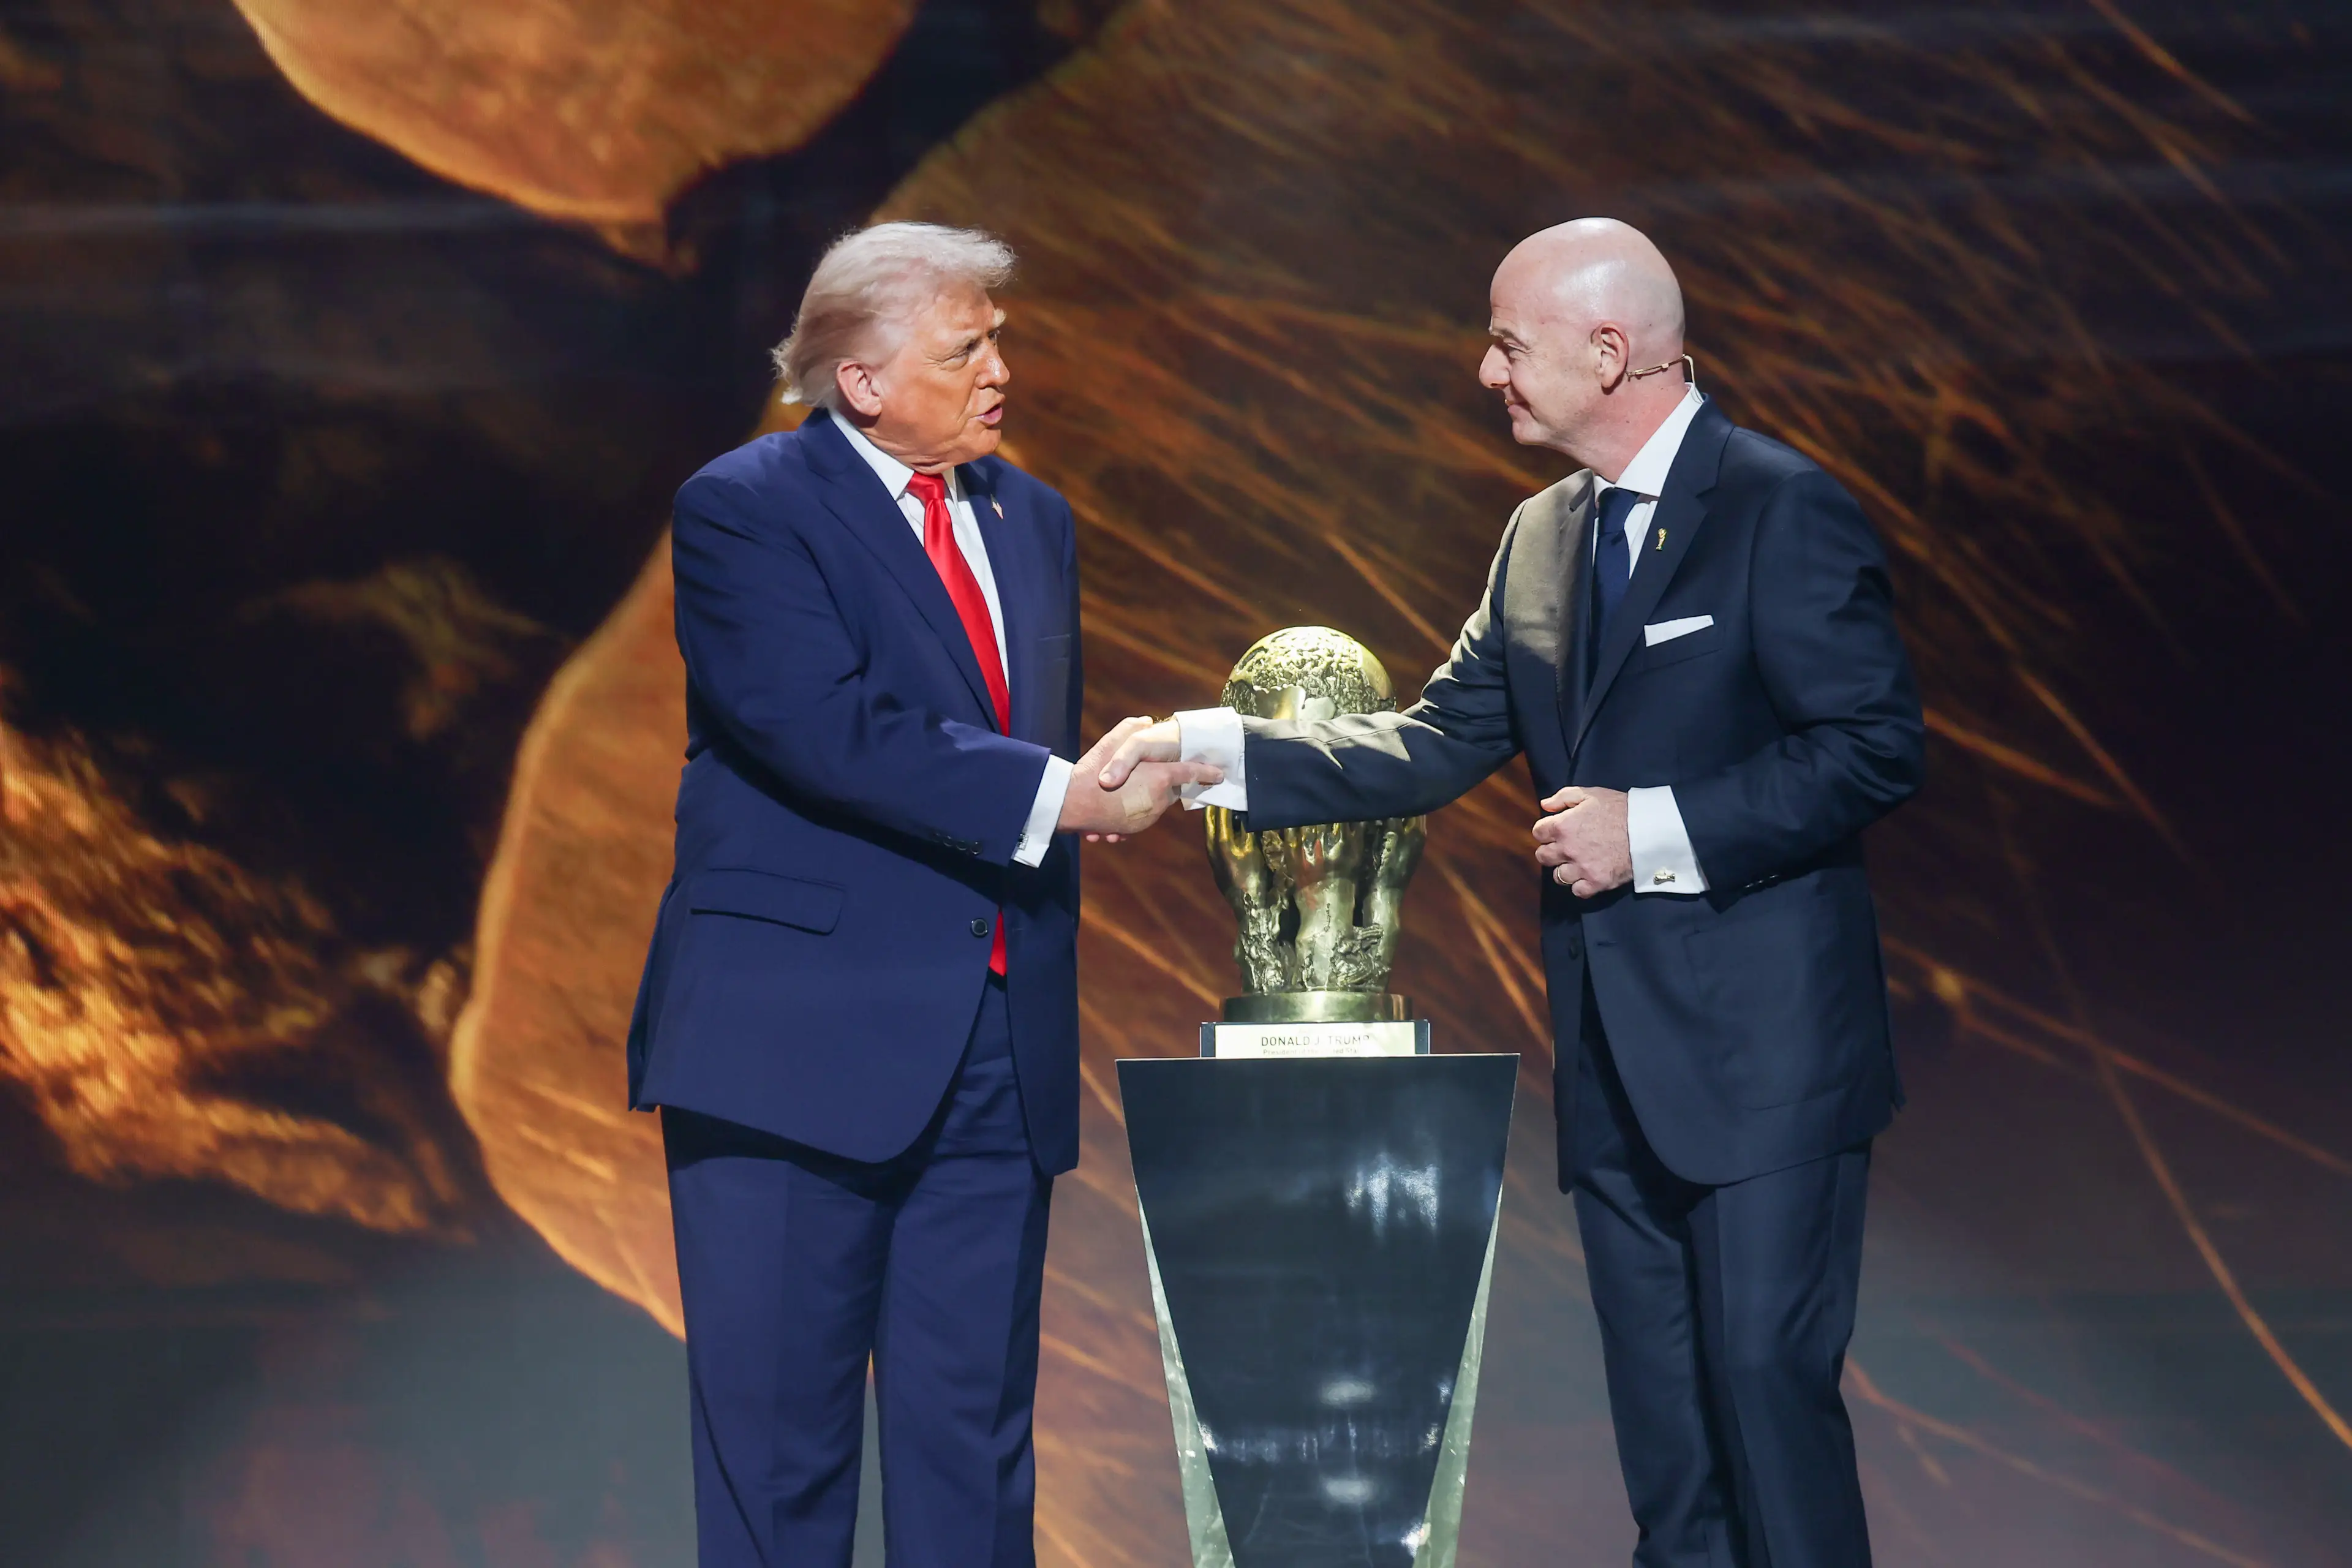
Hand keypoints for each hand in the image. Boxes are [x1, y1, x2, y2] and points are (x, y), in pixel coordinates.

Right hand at [1059, 718, 1221, 839]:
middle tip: (1143, 775)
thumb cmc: (1093, 773)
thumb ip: (1131, 729)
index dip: (1205, 772)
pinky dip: (1129, 812)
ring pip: (1153, 805)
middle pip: (1170, 791)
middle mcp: (1157, 800)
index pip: (1189, 773)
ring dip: (1142, 798)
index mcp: (1159, 779)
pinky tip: (1111, 805)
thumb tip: (1146, 720)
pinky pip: (1136, 818)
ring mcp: (1146, 818)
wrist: (1070, 804)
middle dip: (1163, 784)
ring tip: (1120, 791)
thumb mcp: (1113, 743)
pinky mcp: (1131, 829)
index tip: (1220, 774)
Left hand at [1533, 786, 1631, 898]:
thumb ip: (1563, 797)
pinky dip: (1581, 886)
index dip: (1546, 831)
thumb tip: (1544, 805)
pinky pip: (1577, 891)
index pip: (1538, 833)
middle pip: (1542, 856)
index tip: (1557, 831)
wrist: (1648, 829)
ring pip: (1558, 876)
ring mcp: (1581, 868)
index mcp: (1563, 826)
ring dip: (1566, 870)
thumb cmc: (1620, 809)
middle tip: (1566, 848)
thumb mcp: (1591, 794)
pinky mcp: (1596, 882)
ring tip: (1579, 863)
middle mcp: (1567, 849)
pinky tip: (1589, 875)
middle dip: (1551, 851)